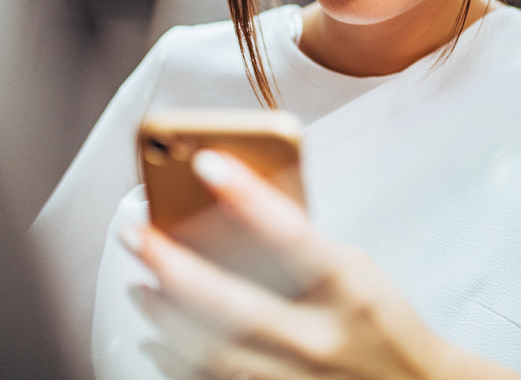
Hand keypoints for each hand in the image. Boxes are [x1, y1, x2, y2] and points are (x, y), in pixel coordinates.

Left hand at [121, 150, 520, 379]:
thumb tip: (235, 213)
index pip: (290, 233)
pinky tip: (157, 336)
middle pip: (230, 301)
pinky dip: (177, 359)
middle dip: (172, 264)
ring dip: (165, 313)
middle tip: (139, 234)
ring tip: (141, 281)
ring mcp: (299, 378)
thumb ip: (304, 247)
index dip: (245, 195)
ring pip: (211, 349)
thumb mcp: (357, 270)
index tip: (206, 163)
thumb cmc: (381, 322)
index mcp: (349, 288)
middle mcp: (321, 337)